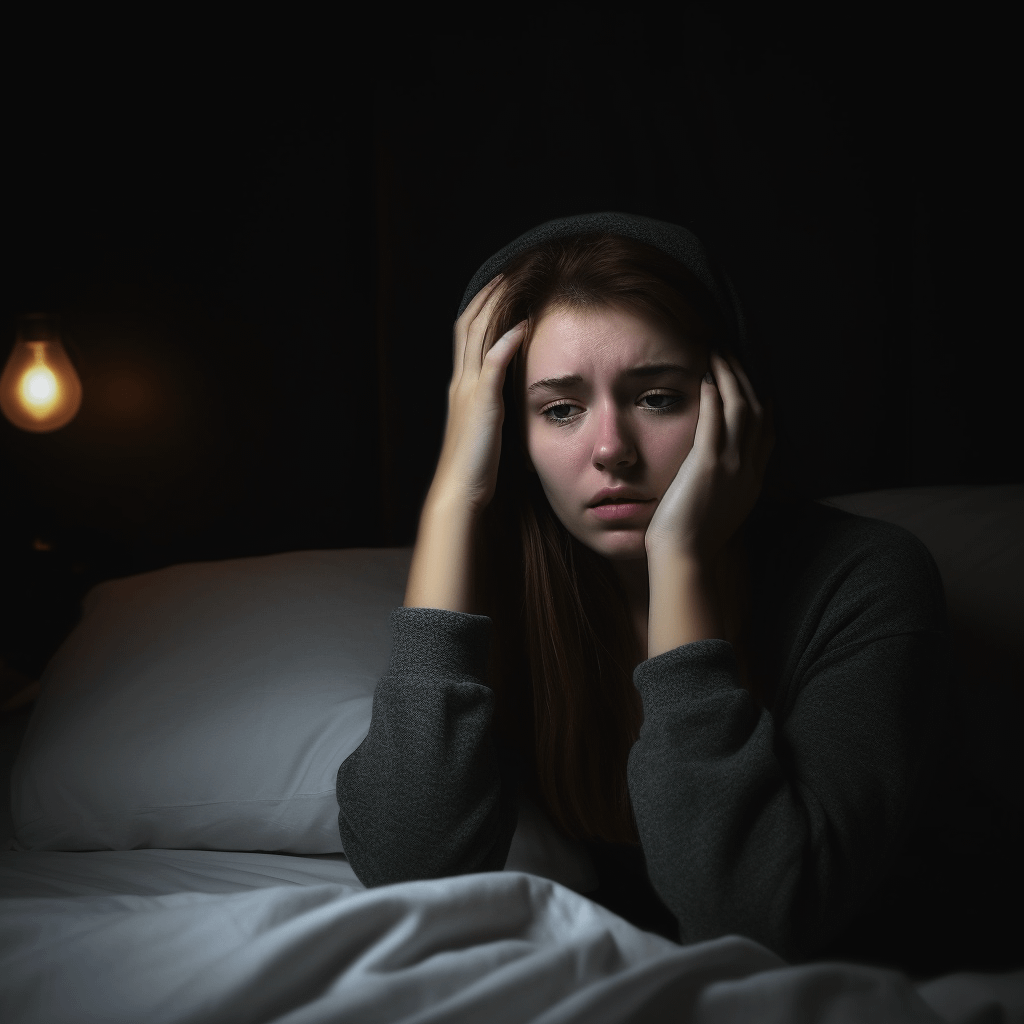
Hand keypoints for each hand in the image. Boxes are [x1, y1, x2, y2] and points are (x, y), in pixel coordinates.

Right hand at [429, 275, 526, 514]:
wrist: (458, 490)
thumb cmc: (476, 467)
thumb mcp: (486, 427)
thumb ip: (494, 404)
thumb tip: (510, 389)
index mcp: (462, 387)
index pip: (467, 335)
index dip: (481, 308)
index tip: (500, 286)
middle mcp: (462, 382)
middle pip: (469, 325)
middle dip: (487, 296)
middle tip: (507, 270)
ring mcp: (469, 391)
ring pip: (477, 337)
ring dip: (495, 308)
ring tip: (514, 283)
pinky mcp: (482, 404)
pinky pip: (493, 365)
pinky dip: (506, 342)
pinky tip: (523, 325)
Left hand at [645, 349, 774, 563]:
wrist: (686, 558)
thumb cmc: (691, 541)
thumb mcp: (719, 511)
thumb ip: (723, 487)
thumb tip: (713, 476)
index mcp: (752, 483)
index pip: (767, 435)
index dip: (763, 404)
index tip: (753, 385)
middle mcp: (749, 471)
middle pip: (758, 414)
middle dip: (746, 380)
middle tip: (732, 356)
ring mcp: (732, 467)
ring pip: (741, 410)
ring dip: (731, 378)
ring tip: (718, 354)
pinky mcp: (709, 465)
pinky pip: (716, 422)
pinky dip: (714, 396)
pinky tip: (707, 378)